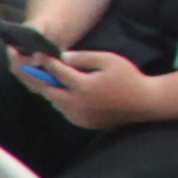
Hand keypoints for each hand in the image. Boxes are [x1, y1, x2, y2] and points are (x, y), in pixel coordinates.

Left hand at [32, 45, 164, 131]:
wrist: (144, 102)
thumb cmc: (128, 77)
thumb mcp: (109, 60)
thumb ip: (84, 57)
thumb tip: (63, 56)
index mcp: (83, 86)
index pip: (57, 72)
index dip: (47, 62)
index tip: (39, 55)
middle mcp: (77, 103)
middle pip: (48, 91)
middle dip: (41, 80)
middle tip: (34, 71)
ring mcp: (79, 116)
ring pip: (55, 103)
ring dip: (51, 91)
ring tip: (49, 80)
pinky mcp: (83, 123)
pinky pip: (65, 112)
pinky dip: (62, 102)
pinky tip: (66, 93)